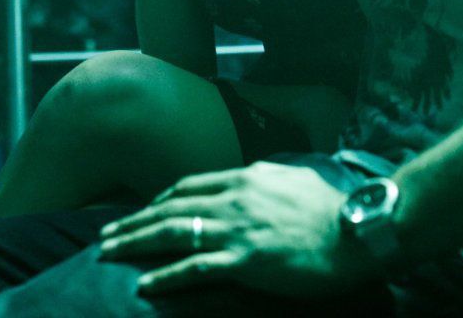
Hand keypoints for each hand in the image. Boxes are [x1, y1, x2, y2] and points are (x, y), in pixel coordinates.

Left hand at [97, 162, 376, 297]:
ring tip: (107, 254)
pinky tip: (144, 285)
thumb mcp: (295, 179)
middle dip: (133, 222)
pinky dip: (165, 277)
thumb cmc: (333, 209)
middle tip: (104, 235)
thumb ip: (266, 178)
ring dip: (135, 244)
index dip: (159, 200)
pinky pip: (194, 269)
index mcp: (247, 178)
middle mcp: (235, 200)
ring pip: (173, 234)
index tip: (142, 211)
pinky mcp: (245, 262)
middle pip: (170, 208)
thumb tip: (252, 177)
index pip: (189, 185)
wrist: (358, 231)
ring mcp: (238, 230)